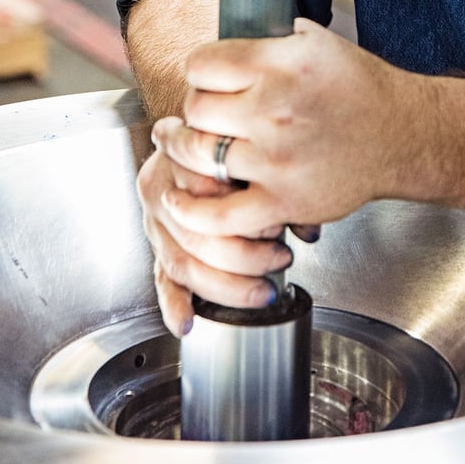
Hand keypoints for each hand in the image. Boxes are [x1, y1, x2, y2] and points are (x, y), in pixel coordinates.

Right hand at [138, 117, 320, 336]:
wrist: (209, 141)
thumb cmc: (235, 147)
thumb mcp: (255, 156)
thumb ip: (279, 188)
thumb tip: (309, 232)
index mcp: (181, 159)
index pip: (210, 195)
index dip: (246, 216)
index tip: (278, 224)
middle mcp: (162, 191)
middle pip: (196, 234)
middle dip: (243, 255)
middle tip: (281, 258)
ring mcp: (156, 222)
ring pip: (182, 262)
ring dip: (225, 284)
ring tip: (262, 291)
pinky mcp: (158, 246)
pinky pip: (163, 278)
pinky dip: (174, 302)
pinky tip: (186, 321)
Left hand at [157, 18, 399, 237]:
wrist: (403, 135)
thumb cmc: (361, 89)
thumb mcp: (318, 43)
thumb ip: (269, 41)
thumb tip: (227, 45)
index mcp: (281, 64)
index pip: (200, 64)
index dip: (199, 72)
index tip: (205, 81)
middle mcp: (274, 109)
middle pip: (196, 109)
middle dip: (197, 111)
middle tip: (208, 115)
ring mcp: (276, 159)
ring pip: (199, 154)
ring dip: (186, 152)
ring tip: (183, 146)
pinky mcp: (283, 201)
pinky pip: (219, 214)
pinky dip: (192, 212)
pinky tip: (181, 199)